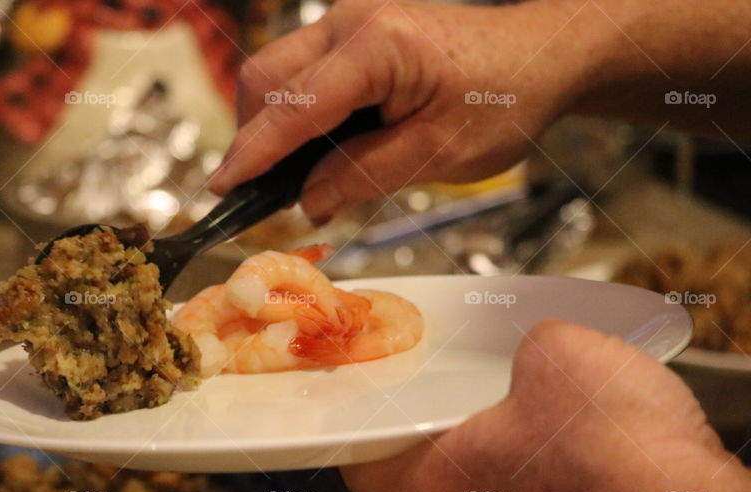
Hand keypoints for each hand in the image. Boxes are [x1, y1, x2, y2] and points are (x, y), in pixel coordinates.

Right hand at [208, 0, 588, 220]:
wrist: (539, 56)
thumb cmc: (503, 99)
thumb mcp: (437, 153)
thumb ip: (364, 174)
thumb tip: (307, 199)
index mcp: (377, 46)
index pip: (295, 106)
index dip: (254, 153)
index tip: (222, 188)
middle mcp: (352, 23)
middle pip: (267, 78)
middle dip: (252, 137)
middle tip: (256, 195)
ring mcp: (349, 24)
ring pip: (277, 73)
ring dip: (270, 127)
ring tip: (287, 181)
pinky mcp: (353, 36)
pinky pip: (302, 73)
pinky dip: (294, 115)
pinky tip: (311, 154)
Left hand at [342, 319, 750, 491]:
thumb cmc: (622, 459)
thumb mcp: (557, 354)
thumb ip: (522, 347)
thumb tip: (531, 352)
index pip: (361, 471)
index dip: (361, 435)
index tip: (368, 413)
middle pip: (419, 491)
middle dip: (432, 446)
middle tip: (451, 407)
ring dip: (489, 472)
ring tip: (524, 427)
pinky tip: (572, 464)